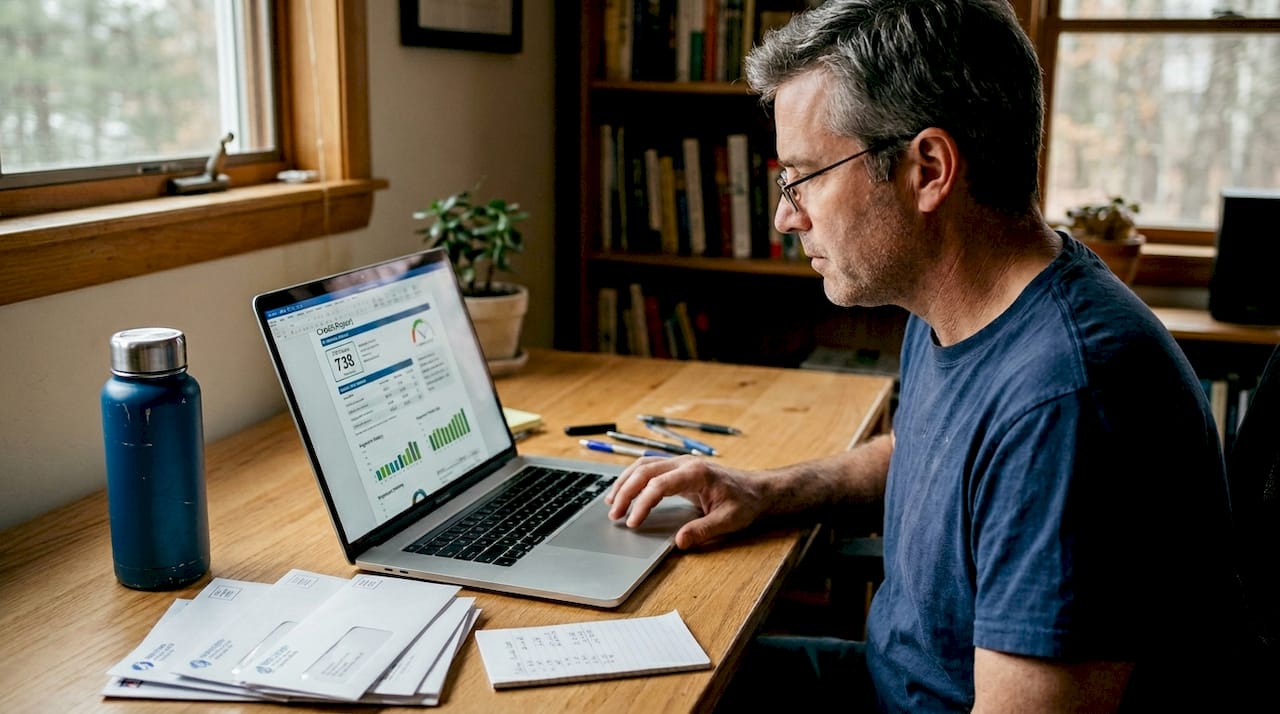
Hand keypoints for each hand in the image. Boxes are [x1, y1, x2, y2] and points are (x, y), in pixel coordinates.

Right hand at [604, 455, 767, 549]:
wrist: (756, 489)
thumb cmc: (744, 503)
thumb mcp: (729, 521)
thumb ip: (703, 530)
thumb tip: (679, 542)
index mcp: (697, 473)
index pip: (659, 485)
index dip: (642, 503)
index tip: (633, 522)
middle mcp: (685, 463)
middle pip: (645, 471)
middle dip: (626, 492)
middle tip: (614, 515)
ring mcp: (680, 462)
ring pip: (643, 465)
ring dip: (625, 482)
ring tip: (611, 503)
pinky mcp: (678, 468)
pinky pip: (649, 467)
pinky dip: (633, 478)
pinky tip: (624, 492)